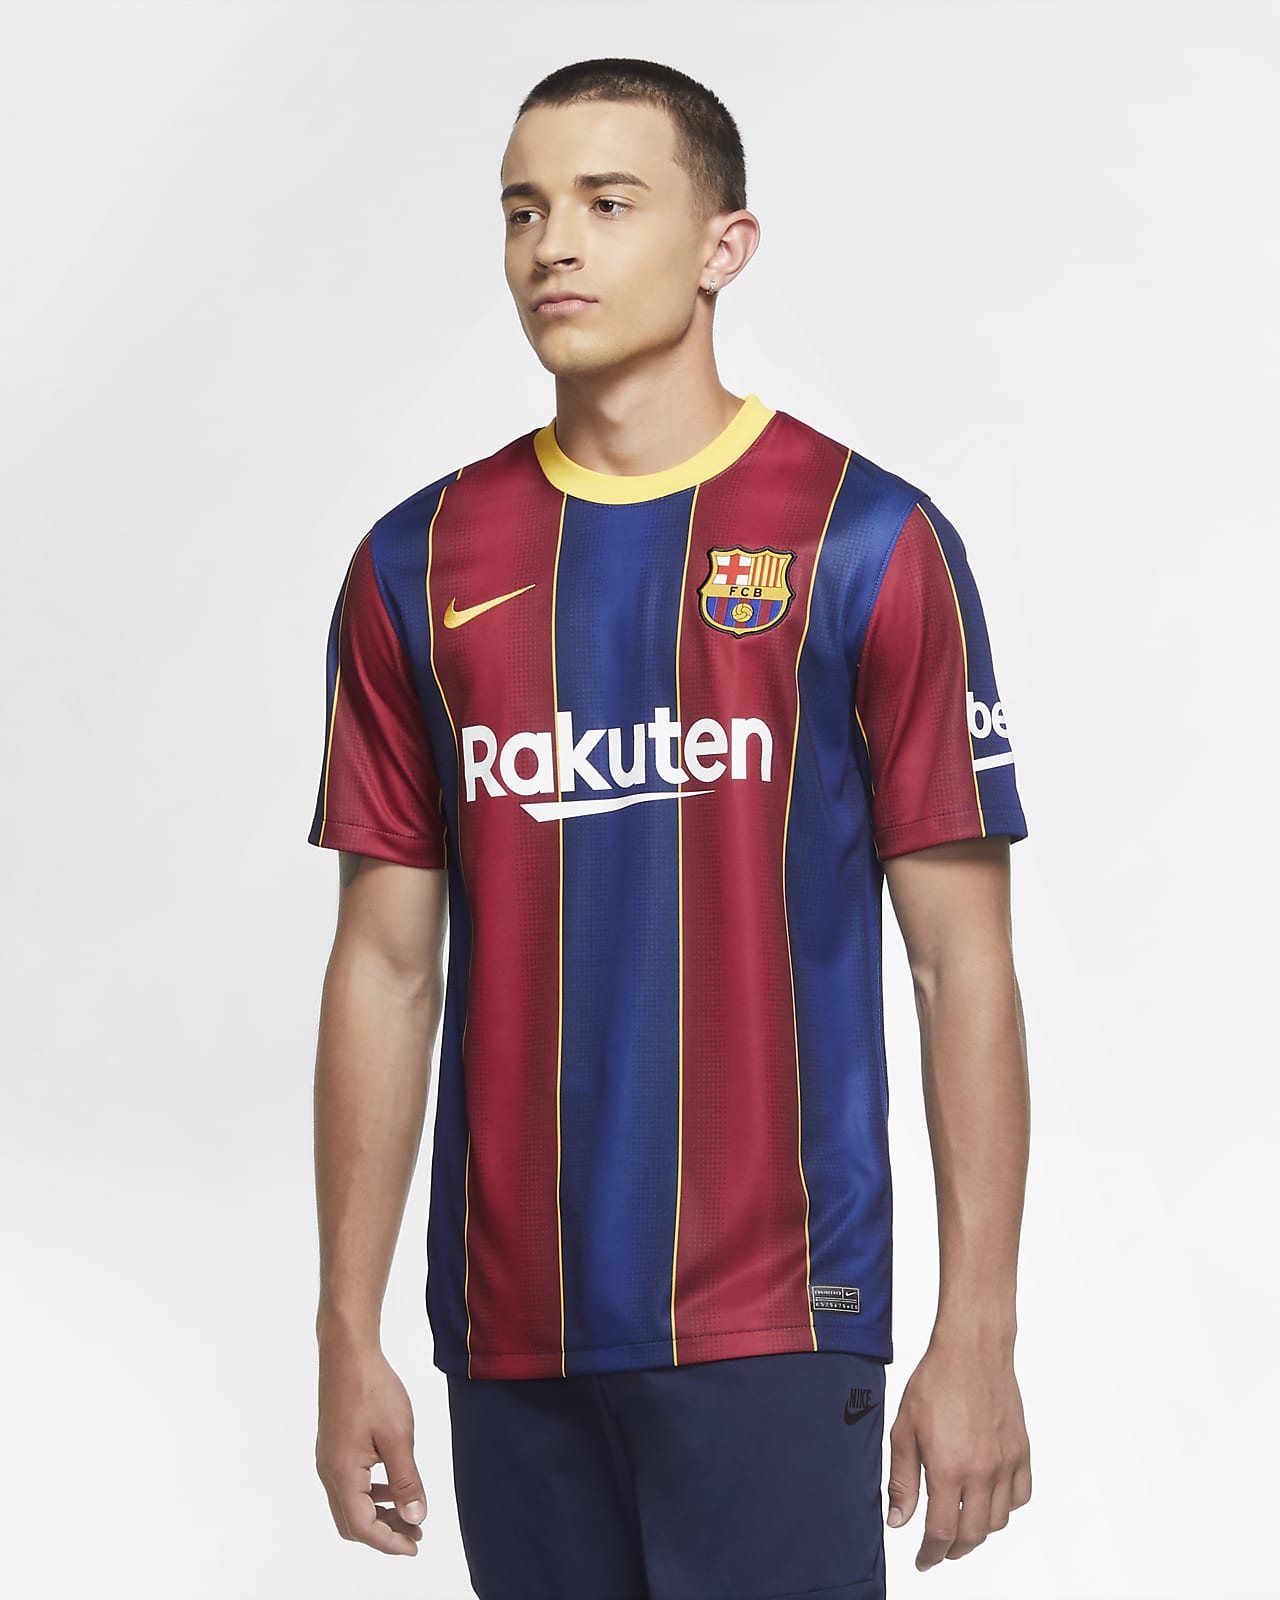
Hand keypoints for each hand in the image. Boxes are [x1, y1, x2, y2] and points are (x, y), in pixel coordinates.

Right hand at [316, 1336, 427, 1555]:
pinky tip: (392, 1482)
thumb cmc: (372, 1389)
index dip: (390, 1542)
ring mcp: (328, 1458)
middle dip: (384, 1533)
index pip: (363, 1527)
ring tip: (409, 1511)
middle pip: (352, 1522)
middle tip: (415, 1532)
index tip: (415, 1545)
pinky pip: (349, 1484)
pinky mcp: (333, 1446)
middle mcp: (329, 1472)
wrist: (347, 1353)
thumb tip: (414, 1516)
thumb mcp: (398, 1436)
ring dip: (378, 1513)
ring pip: (350, 1504)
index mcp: (342, 1475)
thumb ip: (406, 1480)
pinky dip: (371, 1493)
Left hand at [885, 1334, 1031, 1569]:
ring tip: (962, 1523)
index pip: (942, 1532)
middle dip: (954, 1549)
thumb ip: (903, 1478)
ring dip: (979, 1530)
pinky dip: (1006, 1506)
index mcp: (949, 1469)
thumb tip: (899, 1520)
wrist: (972, 1349)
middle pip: (973, 1534)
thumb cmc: (936, 1381)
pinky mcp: (1021, 1450)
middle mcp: (982, 1472)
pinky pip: (1021, 1495)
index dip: (931, 1553)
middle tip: (940, 1549)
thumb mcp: (905, 1429)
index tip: (923, 1560)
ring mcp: (1006, 1463)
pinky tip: (990, 1499)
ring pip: (999, 1519)